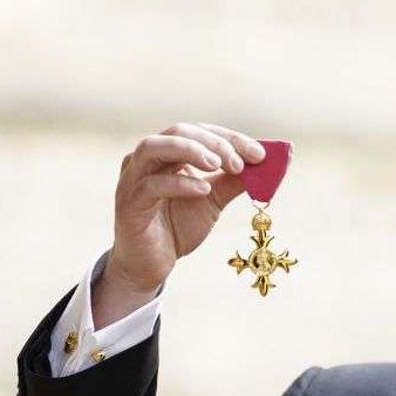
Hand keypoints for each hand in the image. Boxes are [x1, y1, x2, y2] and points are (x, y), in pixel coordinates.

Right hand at [104, 122, 265, 293]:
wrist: (151, 264)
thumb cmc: (178, 226)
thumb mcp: (213, 200)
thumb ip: (233, 181)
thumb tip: (266, 165)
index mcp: (168, 153)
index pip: (199, 131)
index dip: (230, 138)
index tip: (260, 154)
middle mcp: (147, 159)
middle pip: (178, 131)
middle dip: (214, 143)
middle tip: (240, 163)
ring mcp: (133, 179)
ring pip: (154, 147)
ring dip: (190, 151)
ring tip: (218, 165)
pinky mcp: (129, 203)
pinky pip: (151, 185)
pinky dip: (180, 183)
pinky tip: (203, 190)